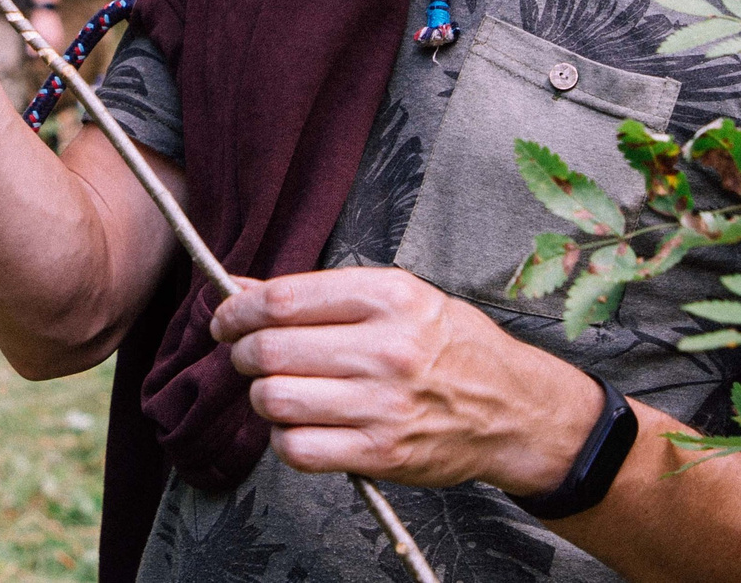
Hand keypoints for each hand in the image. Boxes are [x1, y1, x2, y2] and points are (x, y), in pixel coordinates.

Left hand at [211, 266, 605, 493]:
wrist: (513, 406)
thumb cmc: (450, 346)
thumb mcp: (397, 296)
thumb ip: (320, 294)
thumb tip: (243, 289)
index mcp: (388, 297)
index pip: (282, 298)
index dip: (238, 309)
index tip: (227, 317)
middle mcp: (385, 348)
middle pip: (271, 350)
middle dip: (242, 353)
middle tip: (247, 355)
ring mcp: (382, 404)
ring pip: (275, 399)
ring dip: (261, 396)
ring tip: (277, 390)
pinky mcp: (381, 452)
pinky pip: (297, 448)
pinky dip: (284, 438)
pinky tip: (300, 425)